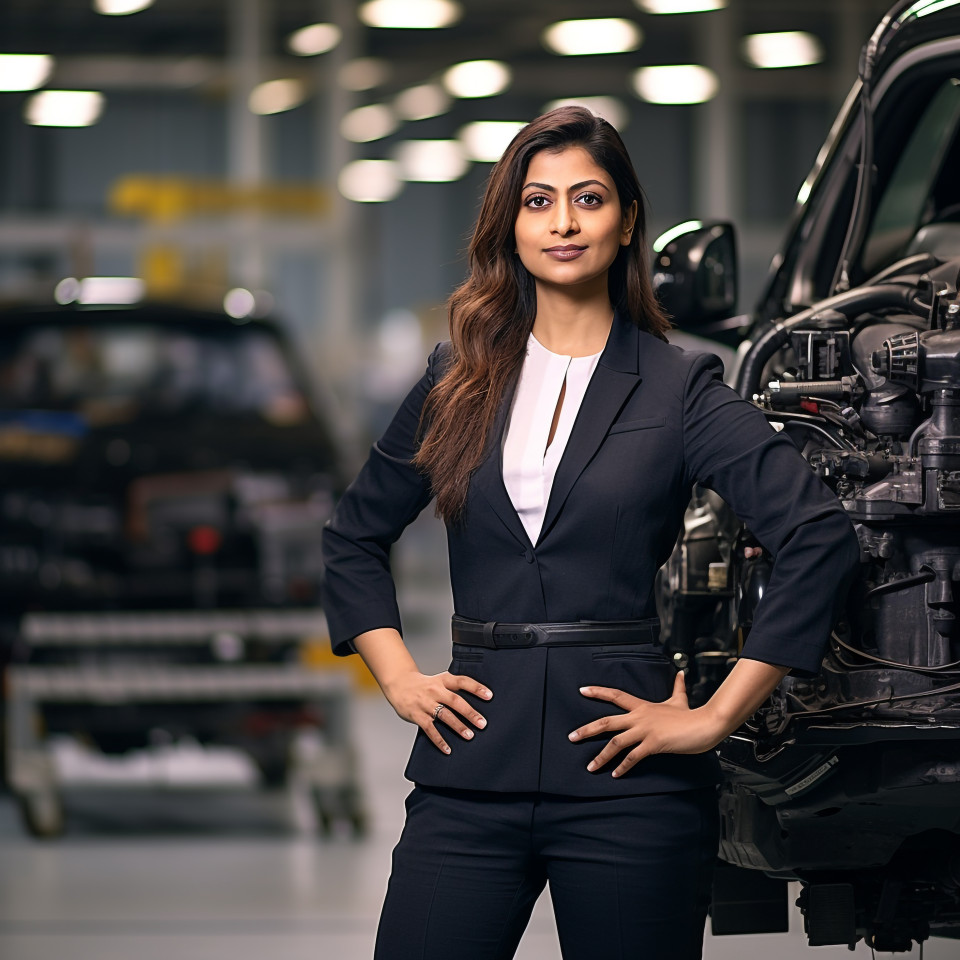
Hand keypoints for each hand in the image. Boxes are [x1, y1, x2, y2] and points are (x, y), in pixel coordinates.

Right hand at [383, 670, 492, 754]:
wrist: (399, 684)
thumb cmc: (424, 685)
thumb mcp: (439, 681)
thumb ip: (453, 689)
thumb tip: (477, 702)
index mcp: (443, 680)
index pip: (462, 681)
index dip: (476, 688)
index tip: (489, 696)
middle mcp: (435, 690)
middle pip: (455, 701)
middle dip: (470, 713)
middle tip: (482, 723)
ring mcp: (425, 703)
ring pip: (444, 715)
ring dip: (458, 726)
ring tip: (469, 736)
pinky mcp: (417, 715)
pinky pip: (429, 729)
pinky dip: (439, 740)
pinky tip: (447, 749)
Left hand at [568, 672, 725, 777]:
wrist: (704, 724)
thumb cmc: (691, 715)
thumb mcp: (680, 699)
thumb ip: (677, 686)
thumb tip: (680, 673)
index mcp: (643, 706)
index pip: (616, 695)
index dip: (598, 692)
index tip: (582, 690)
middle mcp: (640, 717)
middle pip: (607, 721)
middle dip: (587, 730)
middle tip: (571, 737)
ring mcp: (646, 730)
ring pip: (616, 742)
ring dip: (601, 756)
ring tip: (591, 767)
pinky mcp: (654, 744)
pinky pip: (633, 756)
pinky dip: (623, 767)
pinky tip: (615, 774)